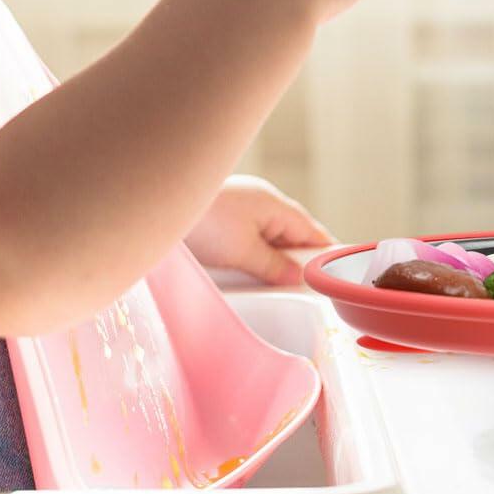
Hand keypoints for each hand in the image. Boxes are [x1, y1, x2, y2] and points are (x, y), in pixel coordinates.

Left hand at [184, 173, 336, 285]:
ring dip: (271, 260)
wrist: (157, 204)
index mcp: (275, 206)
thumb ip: (274, 266)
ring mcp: (241, 210)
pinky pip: (249, 240)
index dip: (325, 254)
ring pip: (268, 240)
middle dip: (296, 262)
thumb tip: (297, 276)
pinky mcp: (222, 219)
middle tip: (304, 290)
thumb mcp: (243, 252)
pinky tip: (247, 273)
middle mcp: (260, 204)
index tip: (336, 274)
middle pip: (291, 237)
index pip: (312, 232)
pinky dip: (253, 256)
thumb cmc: (202, 222)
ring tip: (274, 286)